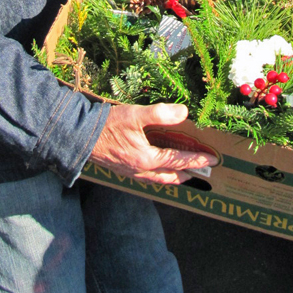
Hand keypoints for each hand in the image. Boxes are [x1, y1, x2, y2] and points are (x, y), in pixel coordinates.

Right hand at [89, 102, 218, 185]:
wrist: (80, 137)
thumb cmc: (107, 125)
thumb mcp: (134, 115)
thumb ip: (160, 114)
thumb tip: (184, 113)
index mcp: (146, 159)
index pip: (178, 160)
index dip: (197, 159)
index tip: (212, 160)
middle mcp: (140, 171)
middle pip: (170, 177)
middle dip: (188, 174)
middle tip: (202, 172)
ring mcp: (130, 173)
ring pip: (158, 180)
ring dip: (173, 178)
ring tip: (183, 175)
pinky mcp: (122, 170)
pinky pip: (147, 178)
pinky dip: (158, 176)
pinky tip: (157, 170)